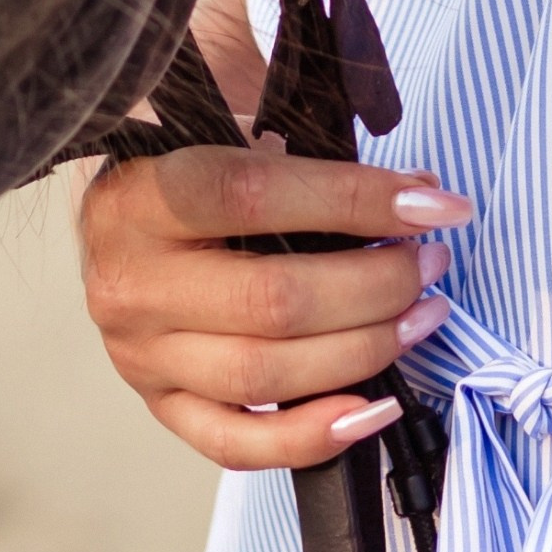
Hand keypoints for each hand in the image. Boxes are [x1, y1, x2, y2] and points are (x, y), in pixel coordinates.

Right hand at [77, 145, 468, 469]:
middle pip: (272, 301)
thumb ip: (300, 126)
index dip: (356, 201)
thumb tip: (417, 188)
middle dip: (376, 285)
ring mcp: (140, 354)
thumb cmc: (186, 154)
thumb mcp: (225, 108)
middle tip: (432, 260)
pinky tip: (375, 410)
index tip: (433, 202)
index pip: (255, 196)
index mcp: (140, 193)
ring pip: (264, 376)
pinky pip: (235, 443)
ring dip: (364, 351)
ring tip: (422, 316)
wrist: (118, 213)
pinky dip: (312, 436)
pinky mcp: (157, 404)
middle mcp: (131, 281)